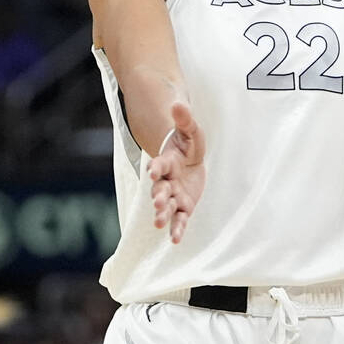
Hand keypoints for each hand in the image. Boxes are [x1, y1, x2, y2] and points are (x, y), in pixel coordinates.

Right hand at [148, 102, 205, 243]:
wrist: (190, 160)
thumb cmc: (187, 145)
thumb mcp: (190, 130)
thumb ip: (184, 119)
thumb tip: (179, 103)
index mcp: (167, 162)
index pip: (159, 165)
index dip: (156, 167)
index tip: (152, 171)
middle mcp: (166, 181)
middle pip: (160, 189)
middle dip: (158, 195)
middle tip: (157, 201)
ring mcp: (174, 195)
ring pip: (166, 207)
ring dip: (163, 214)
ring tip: (160, 223)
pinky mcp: (183, 206)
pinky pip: (179, 218)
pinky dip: (176, 229)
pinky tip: (174, 239)